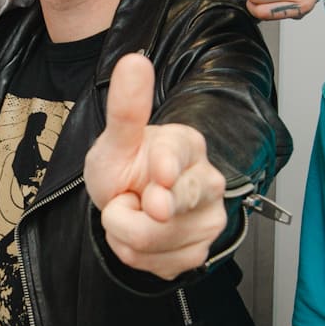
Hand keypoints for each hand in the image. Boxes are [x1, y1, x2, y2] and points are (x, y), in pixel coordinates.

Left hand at [85, 53, 230, 278]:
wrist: (125, 203)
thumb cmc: (124, 168)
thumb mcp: (115, 140)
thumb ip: (126, 108)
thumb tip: (133, 61)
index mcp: (189, 146)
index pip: (179, 158)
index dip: (164, 170)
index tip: (158, 176)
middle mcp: (209, 182)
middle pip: (166, 212)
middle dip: (128, 212)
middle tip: (129, 198)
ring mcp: (209, 220)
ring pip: (155, 242)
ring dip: (125, 232)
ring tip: (134, 213)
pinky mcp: (199, 253)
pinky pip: (155, 264)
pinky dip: (134, 253)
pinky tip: (140, 234)